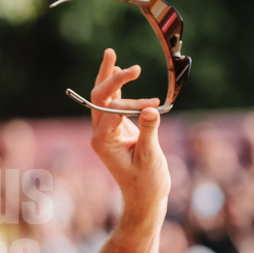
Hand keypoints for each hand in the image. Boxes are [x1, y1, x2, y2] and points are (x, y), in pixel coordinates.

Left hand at [88, 48, 170, 233]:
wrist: (144, 198)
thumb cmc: (147, 182)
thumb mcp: (150, 158)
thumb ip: (148, 132)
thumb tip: (150, 108)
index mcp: (102, 141)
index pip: (111, 109)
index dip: (131, 102)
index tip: (155, 103)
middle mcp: (99, 134)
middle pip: (98, 97)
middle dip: (111, 79)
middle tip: (125, 62)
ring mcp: (106, 131)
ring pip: (101, 97)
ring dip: (108, 77)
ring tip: (110, 54)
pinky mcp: (116, 129)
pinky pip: (112, 103)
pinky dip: (116, 88)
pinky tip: (118, 71)